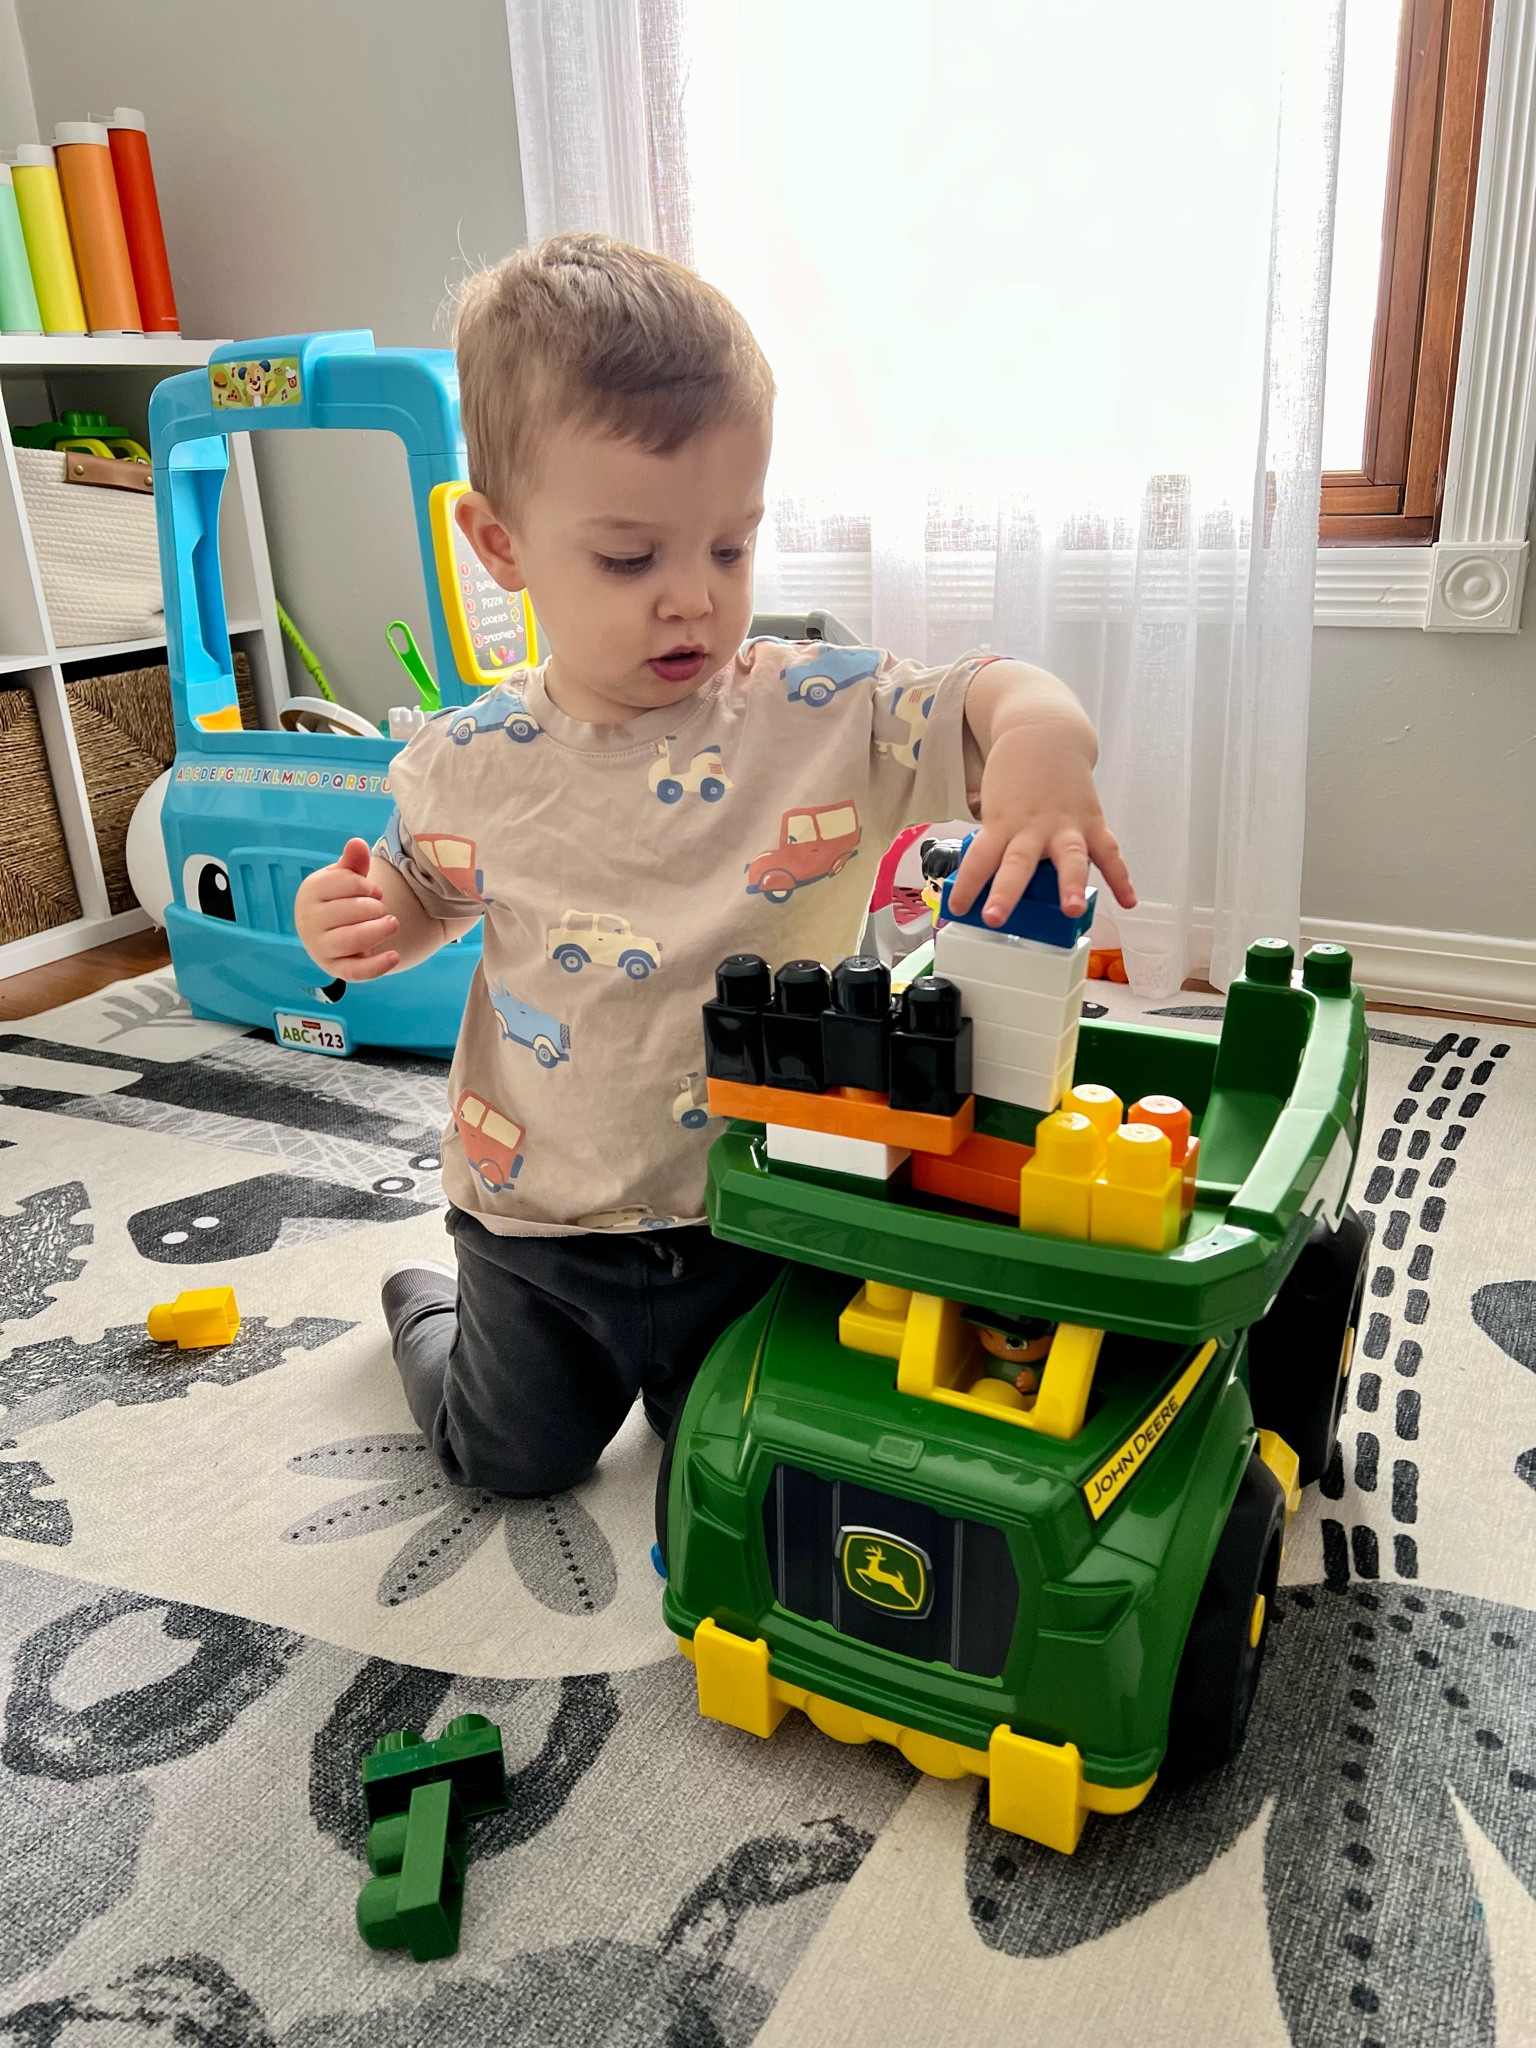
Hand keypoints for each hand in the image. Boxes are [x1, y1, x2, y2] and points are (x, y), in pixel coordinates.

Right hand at [294, 837, 400, 980]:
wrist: (331, 929)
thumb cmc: (341, 898)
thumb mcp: (346, 877)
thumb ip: (353, 862)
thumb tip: (357, 844)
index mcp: (310, 892)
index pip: (341, 883)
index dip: (365, 885)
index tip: (374, 891)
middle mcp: (308, 921)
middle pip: (349, 911)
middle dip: (374, 908)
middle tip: (382, 910)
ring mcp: (320, 947)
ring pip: (351, 940)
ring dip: (378, 930)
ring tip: (393, 924)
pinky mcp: (335, 969)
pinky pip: (355, 971)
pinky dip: (377, 966)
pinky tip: (395, 956)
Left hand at [947, 719, 1136, 927]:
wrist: (1045, 735)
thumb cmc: (1016, 778)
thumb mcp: (996, 807)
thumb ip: (998, 841)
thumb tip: (989, 881)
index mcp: (1002, 823)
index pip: (979, 859)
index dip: (967, 884)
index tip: (957, 908)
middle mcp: (1032, 826)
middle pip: (1017, 862)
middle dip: (1007, 891)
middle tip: (995, 917)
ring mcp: (1065, 825)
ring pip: (1069, 857)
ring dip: (1071, 884)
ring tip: (1071, 910)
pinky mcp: (1092, 821)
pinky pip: (1109, 852)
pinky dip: (1121, 877)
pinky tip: (1128, 900)